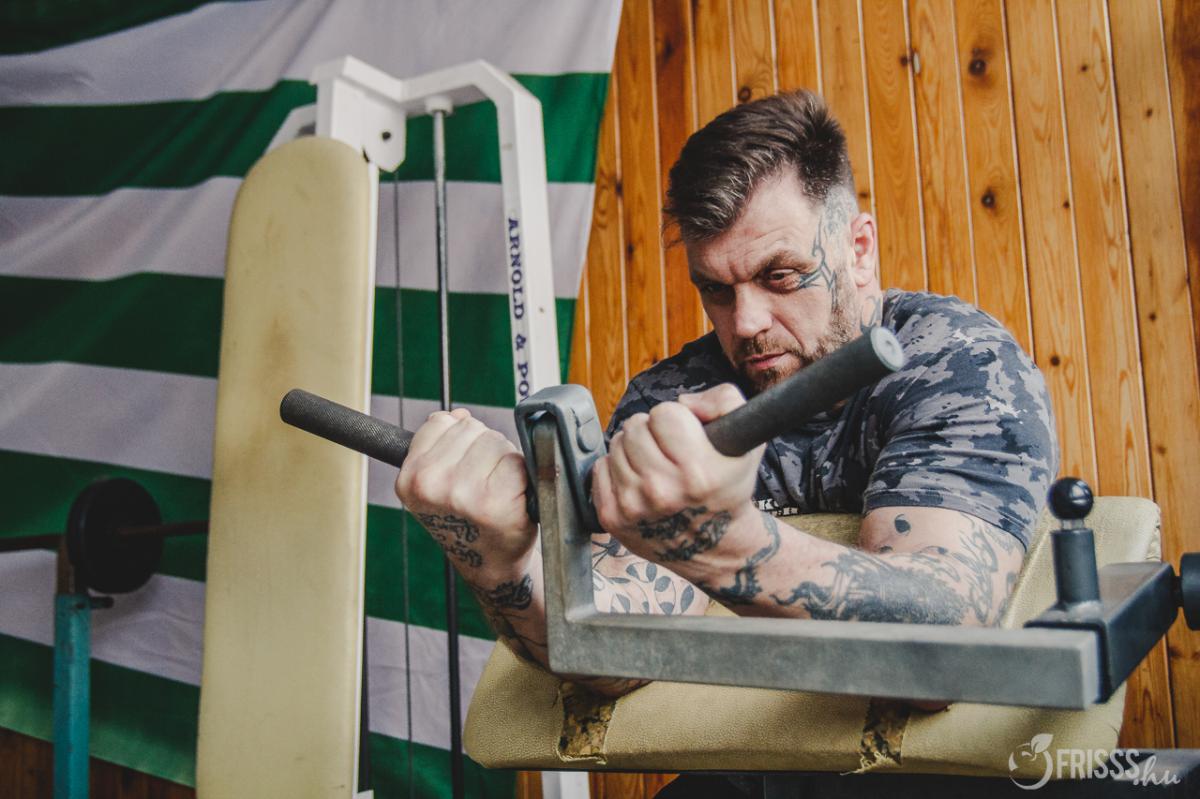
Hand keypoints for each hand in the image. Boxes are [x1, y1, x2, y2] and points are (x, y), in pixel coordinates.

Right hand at [394, 408, 534, 580]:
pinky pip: (515, 459)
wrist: (490, 563)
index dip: (459, 442)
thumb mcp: (436, 481)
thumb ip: (441, 442)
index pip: (442, 422)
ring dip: (502, 461)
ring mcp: (463, 493)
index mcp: (410, 479)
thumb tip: (459, 415)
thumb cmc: (467, 519)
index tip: (461, 470)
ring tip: (495, 491)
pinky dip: (520, 474)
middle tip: (481, 485)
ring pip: (495, 440)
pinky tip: (511, 497)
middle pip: (472, 428)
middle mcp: (432, 485)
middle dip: (482, 450)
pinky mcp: (496, 500)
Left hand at [591, 384, 764, 560]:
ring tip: (655, 467)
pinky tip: (638, 482)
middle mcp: (663, 492)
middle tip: (667, 452)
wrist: (712, 546)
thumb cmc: (726, 491)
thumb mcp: (746, 444)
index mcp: (698, 473)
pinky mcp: (613, 517)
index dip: (677, 419)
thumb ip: (725, 402)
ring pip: (616, 444)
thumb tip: (684, 402)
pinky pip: (600, 467)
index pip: (664, 413)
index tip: (685, 436)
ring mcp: (634, 506)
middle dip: (652, 432)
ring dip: (633, 450)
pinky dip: (616, 469)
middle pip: (635, 426)